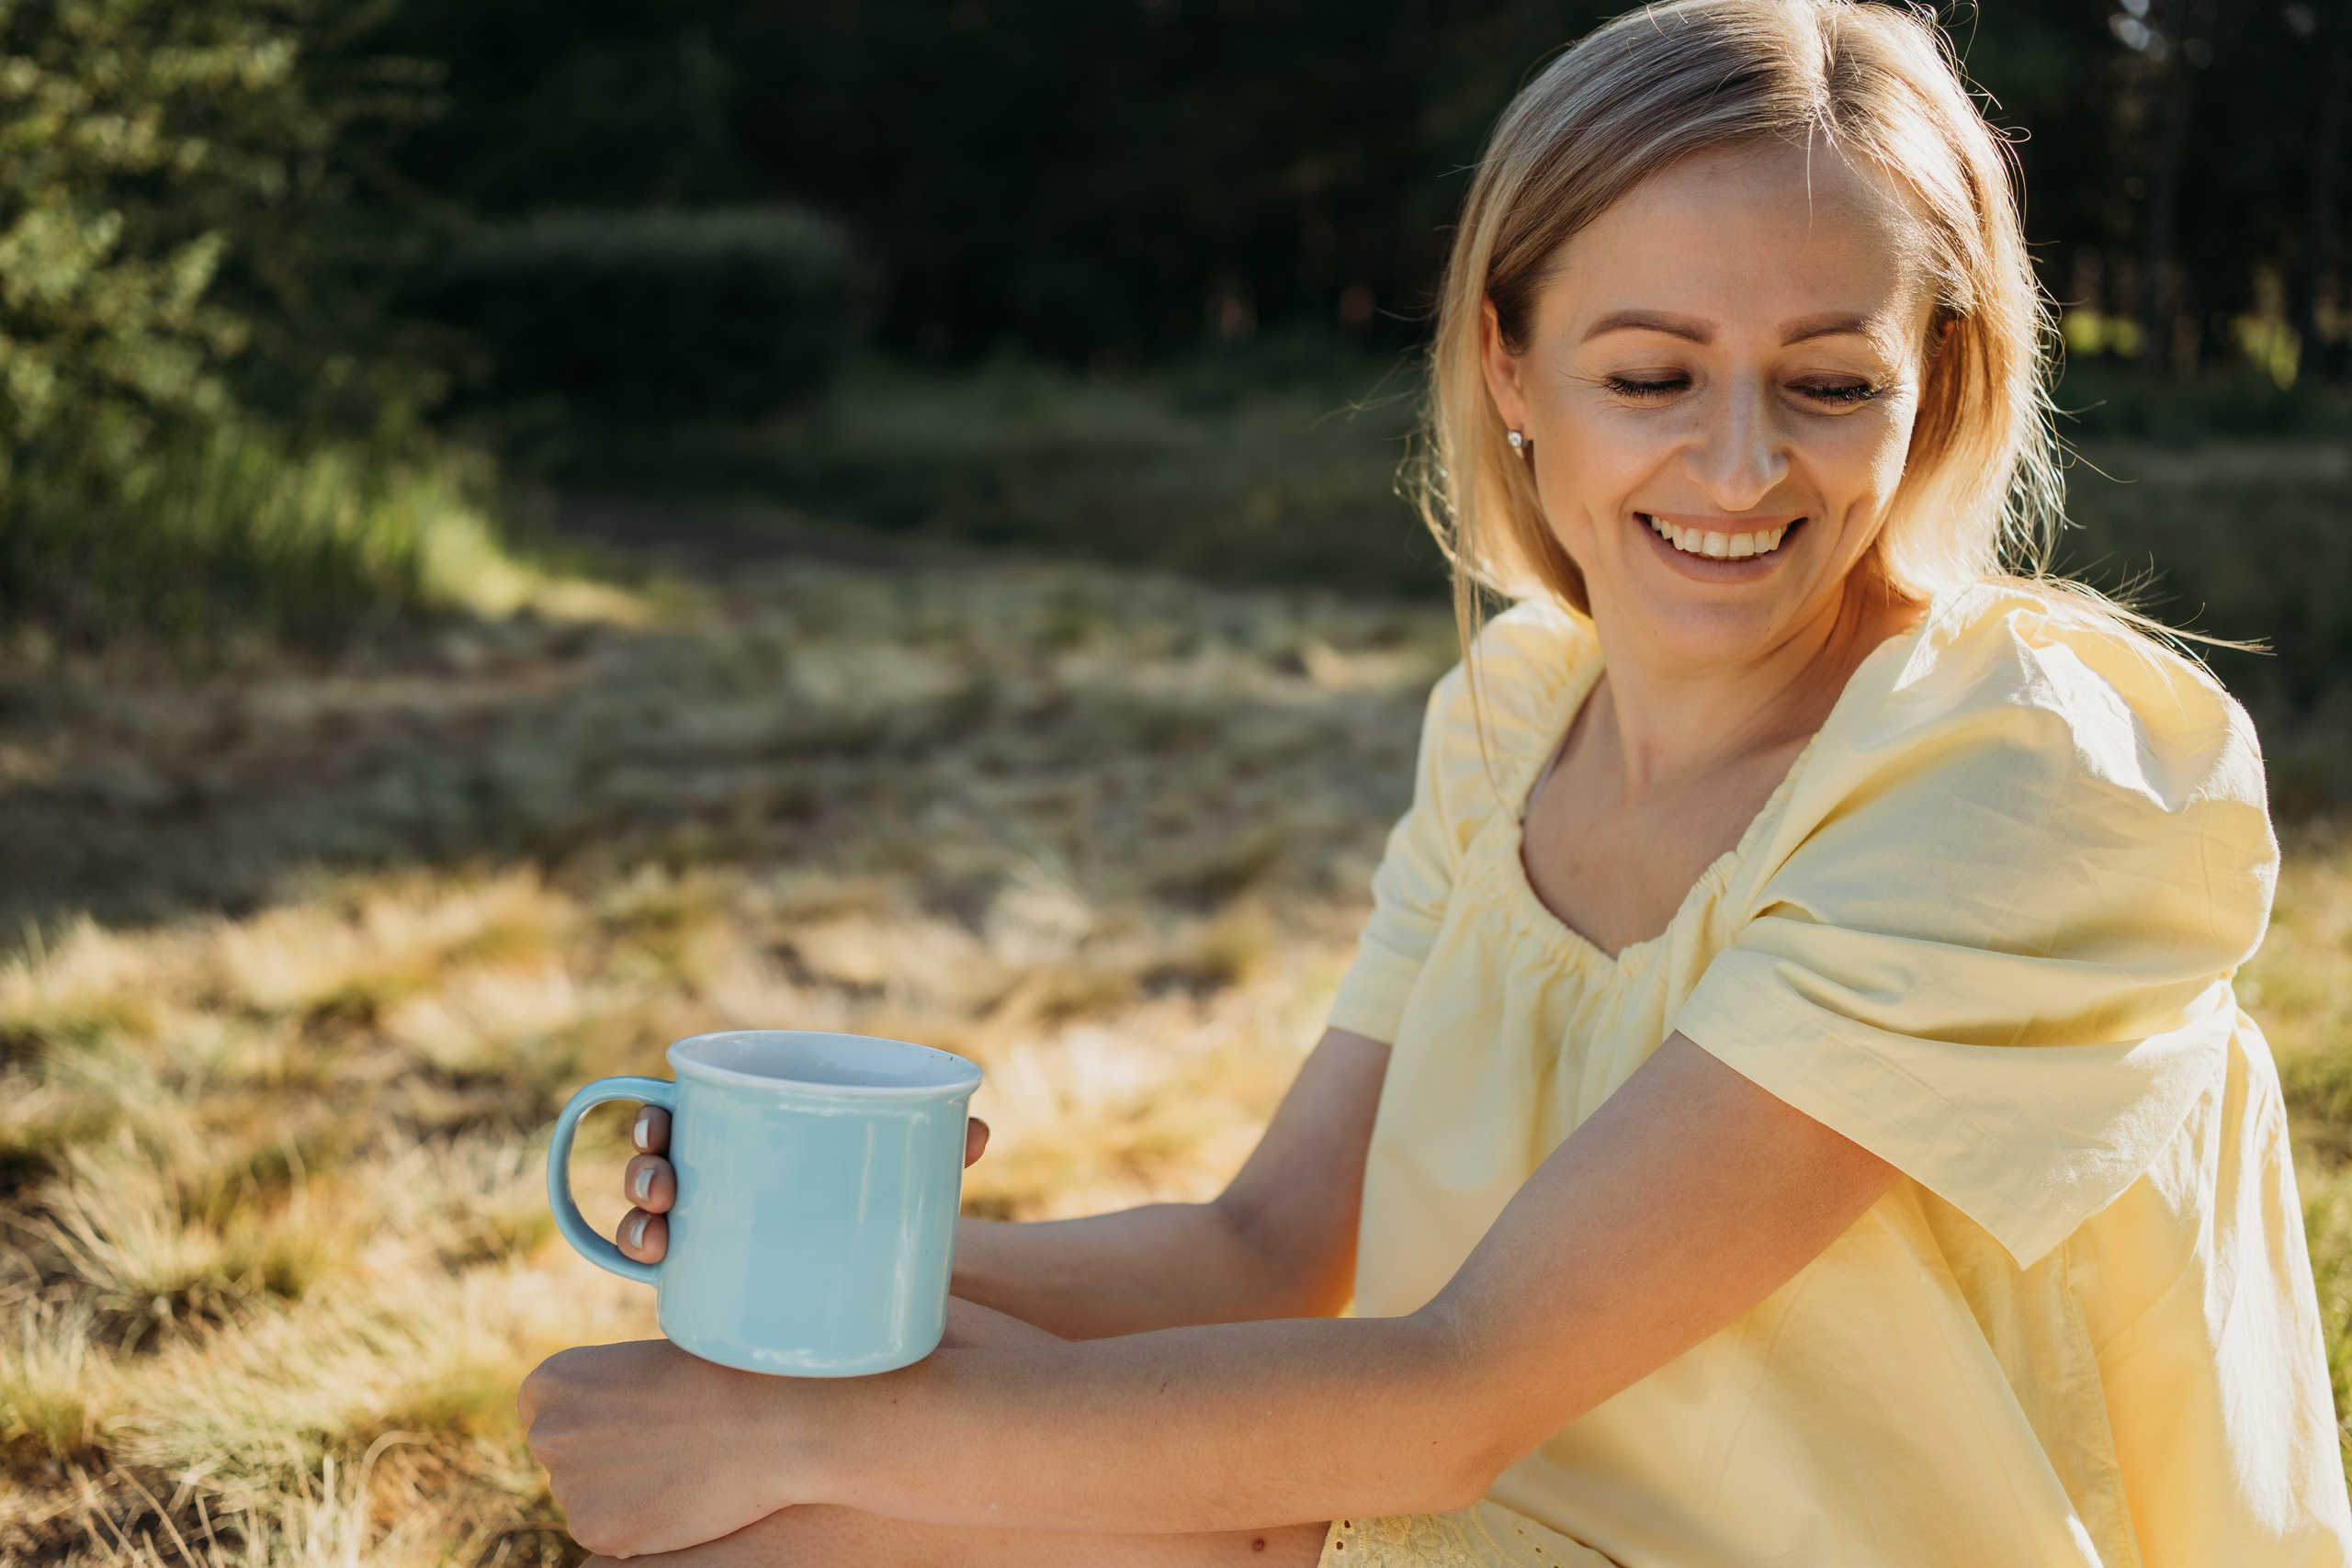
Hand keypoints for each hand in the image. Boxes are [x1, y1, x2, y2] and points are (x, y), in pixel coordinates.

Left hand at [519, 1338, 802, 1557]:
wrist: (770, 1421)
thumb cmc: (721, 1376)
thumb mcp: (643, 1364)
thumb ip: (602, 1395)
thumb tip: (593, 1427)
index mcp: (550, 1382)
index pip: (546, 1411)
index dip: (592, 1416)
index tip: (633, 1416)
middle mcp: (546, 1433)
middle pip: (563, 1456)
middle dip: (603, 1455)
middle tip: (663, 1442)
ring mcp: (567, 1486)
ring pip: (587, 1496)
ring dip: (621, 1490)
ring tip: (680, 1463)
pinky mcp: (595, 1531)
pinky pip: (607, 1532)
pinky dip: (637, 1522)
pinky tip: (678, 1494)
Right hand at [616, 1108, 989, 1264]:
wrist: (889, 1274)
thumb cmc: (885, 1198)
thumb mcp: (905, 1168)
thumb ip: (938, 1146)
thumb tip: (979, 1131)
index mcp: (747, 1130)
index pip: (682, 1113)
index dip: (651, 1118)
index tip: (657, 1125)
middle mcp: (715, 1177)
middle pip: (654, 1164)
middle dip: (642, 1171)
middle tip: (664, 1186)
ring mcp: (708, 1231)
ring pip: (647, 1218)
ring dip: (635, 1221)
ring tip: (659, 1233)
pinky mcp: (709, 1280)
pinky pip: (660, 1273)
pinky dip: (643, 1268)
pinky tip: (653, 1271)